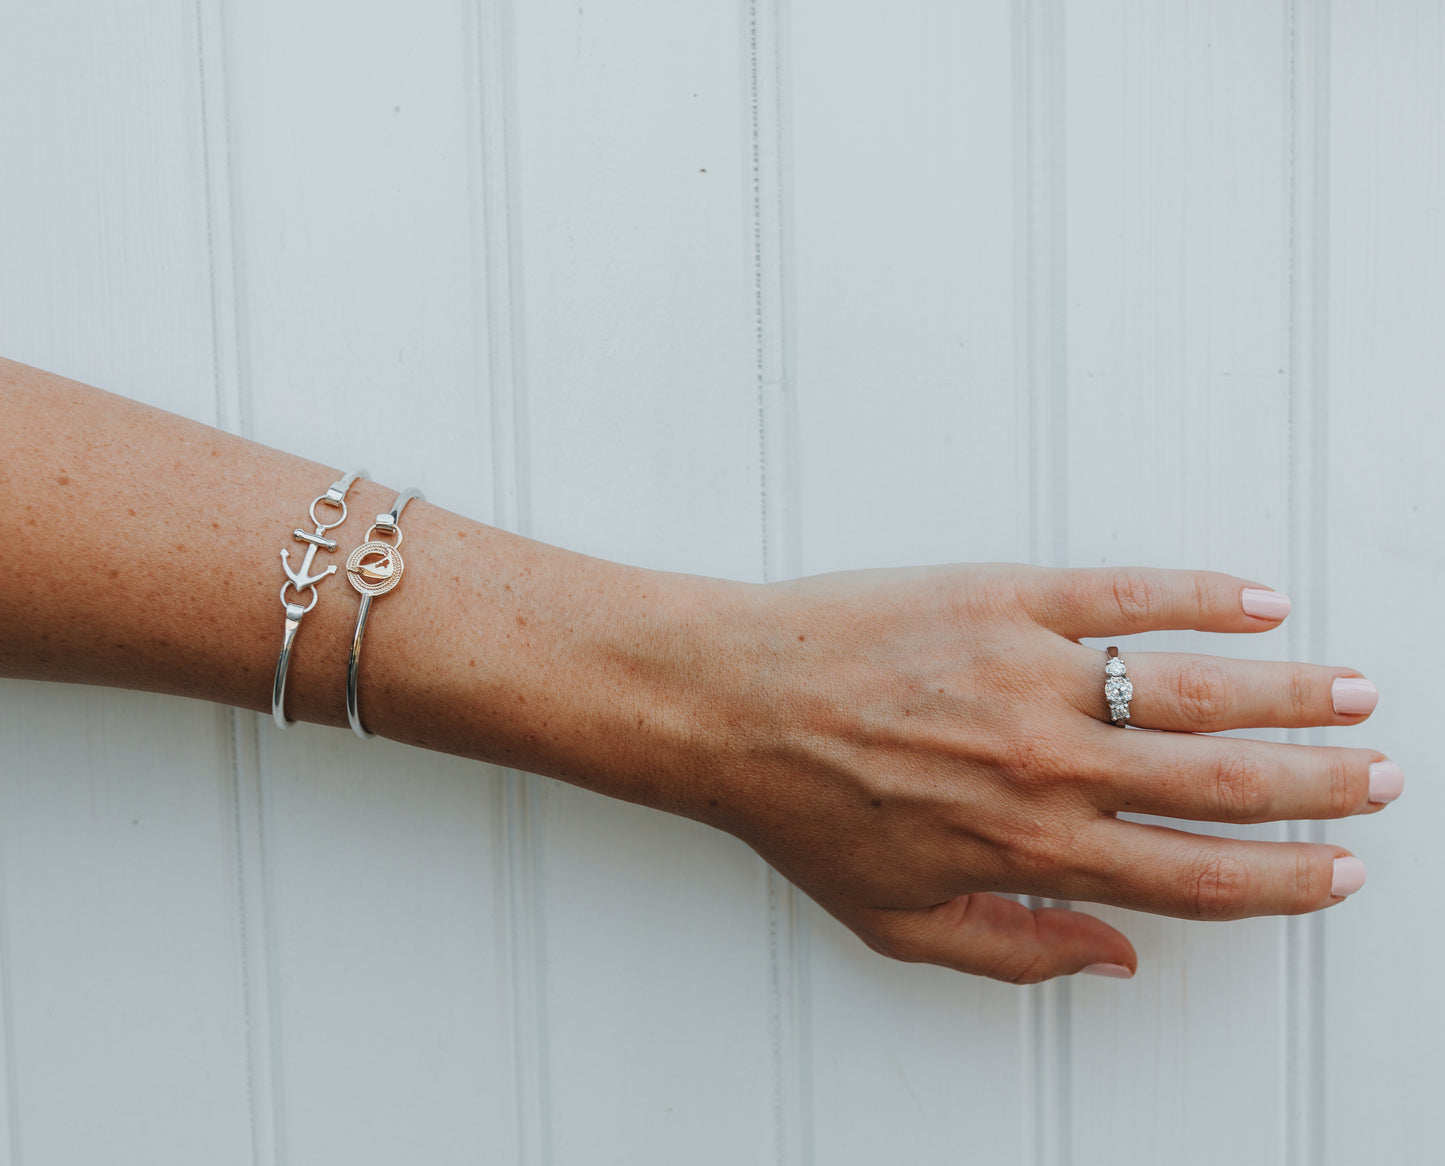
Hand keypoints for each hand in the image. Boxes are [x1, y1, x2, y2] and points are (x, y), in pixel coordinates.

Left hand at [693, 564, 1394, 983]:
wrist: (729, 706)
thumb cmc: (802, 810)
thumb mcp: (897, 921)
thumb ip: (1016, 952)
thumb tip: (1118, 958)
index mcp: (1030, 850)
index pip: (1195, 876)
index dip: (1282, 881)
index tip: (1336, 872)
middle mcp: (1049, 767)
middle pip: (1223, 782)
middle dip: (1318, 786)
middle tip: (1378, 779)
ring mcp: (1031, 676)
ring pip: (1197, 688)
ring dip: (1292, 694)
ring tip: (1356, 694)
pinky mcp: (1002, 598)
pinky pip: (1125, 594)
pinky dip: (1200, 597)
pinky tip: (1256, 605)